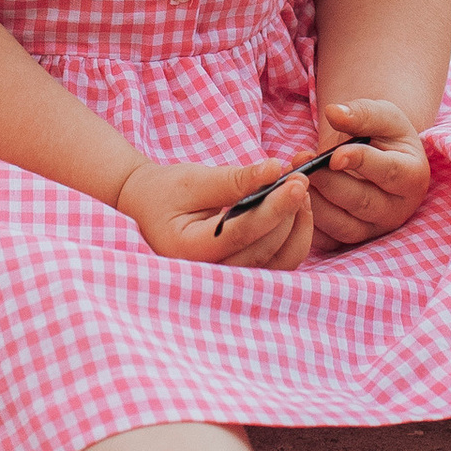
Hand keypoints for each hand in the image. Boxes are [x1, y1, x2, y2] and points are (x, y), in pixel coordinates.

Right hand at [118, 155, 315, 270]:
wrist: (149, 209)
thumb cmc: (166, 192)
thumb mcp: (193, 180)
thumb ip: (234, 179)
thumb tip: (276, 170)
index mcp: (188, 250)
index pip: (240, 233)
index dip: (273, 209)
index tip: (296, 183)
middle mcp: (209, 274)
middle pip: (263, 250)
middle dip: (288, 214)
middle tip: (301, 178)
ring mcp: (228, 280)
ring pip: (279, 263)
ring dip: (297, 227)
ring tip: (299, 190)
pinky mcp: (244, 275)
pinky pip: (279, 263)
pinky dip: (293, 236)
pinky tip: (295, 208)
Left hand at [303, 99, 433, 252]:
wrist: (375, 157)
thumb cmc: (382, 135)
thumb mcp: (381, 116)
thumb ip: (361, 113)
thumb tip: (333, 112)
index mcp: (412, 176)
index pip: (389, 172)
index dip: (360, 162)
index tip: (333, 155)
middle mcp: (398, 209)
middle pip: (362, 202)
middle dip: (328, 181)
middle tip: (300, 160)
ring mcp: (374, 229)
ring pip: (342, 225)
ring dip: (313, 202)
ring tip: (293, 176)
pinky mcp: (352, 241)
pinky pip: (327, 240)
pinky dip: (307, 222)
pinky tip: (293, 197)